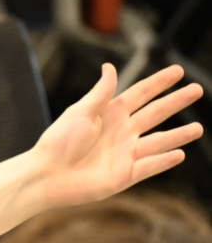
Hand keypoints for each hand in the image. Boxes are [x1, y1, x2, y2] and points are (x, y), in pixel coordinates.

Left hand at [34, 64, 203, 208]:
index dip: (159, 82)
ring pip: (158, 141)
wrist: (46, 175)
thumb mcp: (80, 112)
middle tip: (198, 89)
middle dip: (176, 101)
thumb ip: (100, 93)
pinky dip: (163, 161)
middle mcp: (121, 132)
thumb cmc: (57, 142)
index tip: (178, 70)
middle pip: (155, 113)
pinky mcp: (124, 176)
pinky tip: (179, 153)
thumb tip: (110, 66)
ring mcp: (125, 154)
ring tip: (198, 128)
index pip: (140, 94)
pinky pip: (149, 166)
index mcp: (109, 113)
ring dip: (178, 135)